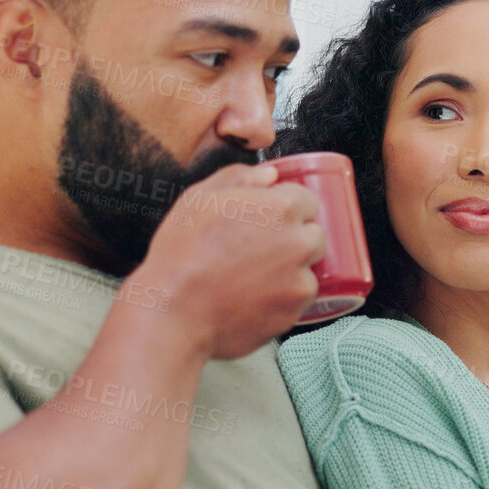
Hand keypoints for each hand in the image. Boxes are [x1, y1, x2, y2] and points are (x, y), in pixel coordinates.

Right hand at [135, 163, 326, 360]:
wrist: (174, 313)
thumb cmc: (180, 254)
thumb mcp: (198, 200)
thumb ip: (237, 178)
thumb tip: (269, 175)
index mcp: (281, 208)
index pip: (306, 200)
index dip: (287, 208)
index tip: (270, 219)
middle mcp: (299, 242)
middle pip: (314, 234)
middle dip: (294, 238)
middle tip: (259, 250)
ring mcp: (301, 279)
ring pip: (308, 268)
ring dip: (291, 269)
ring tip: (252, 276)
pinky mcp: (297, 311)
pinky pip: (299, 299)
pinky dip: (283, 297)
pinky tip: (253, 296)